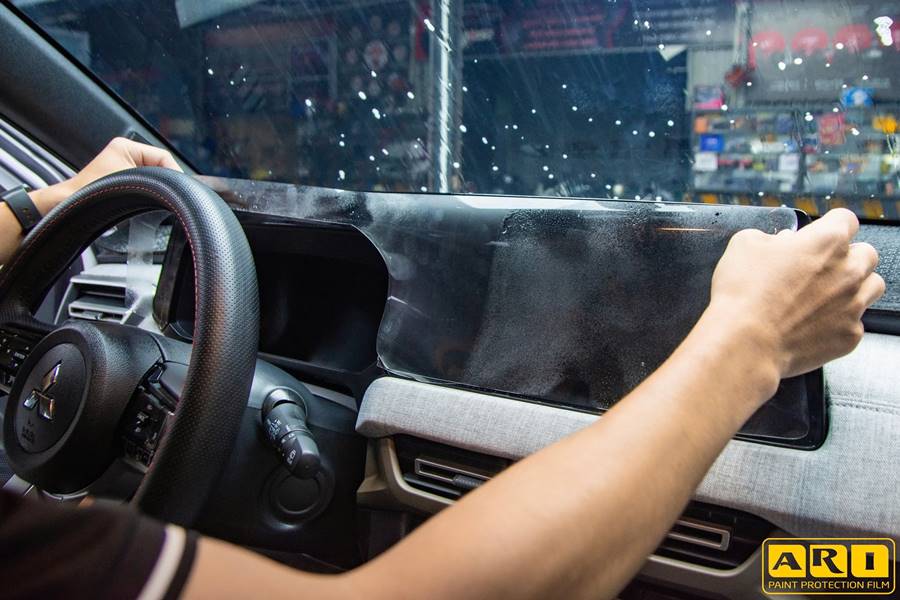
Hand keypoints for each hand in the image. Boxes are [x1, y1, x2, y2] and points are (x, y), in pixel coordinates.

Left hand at [30, 137, 180, 213]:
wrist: (67, 206)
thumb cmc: (89, 195)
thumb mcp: (129, 183)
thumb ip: (155, 180)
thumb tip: (175, 184)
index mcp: (125, 146)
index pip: (163, 156)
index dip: (175, 173)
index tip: (181, 189)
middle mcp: (124, 152)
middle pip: (161, 166)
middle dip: (167, 181)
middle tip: (173, 197)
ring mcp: (123, 165)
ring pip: (155, 176)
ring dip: (159, 188)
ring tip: (162, 199)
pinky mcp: (122, 179)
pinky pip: (147, 183)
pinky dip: (151, 191)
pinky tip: (151, 200)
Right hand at [709, 208, 883, 379]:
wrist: (746, 344)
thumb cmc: (743, 293)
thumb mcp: (744, 245)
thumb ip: (771, 237)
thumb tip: (783, 243)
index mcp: (828, 241)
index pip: (846, 220)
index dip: (829, 225)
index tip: (817, 235)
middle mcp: (850, 270)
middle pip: (867, 253)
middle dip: (847, 257)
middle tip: (820, 268)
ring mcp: (854, 305)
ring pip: (872, 287)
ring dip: (854, 286)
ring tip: (824, 295)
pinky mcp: (849, 336)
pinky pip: (854, 323)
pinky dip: (837, 321)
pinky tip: (811, 324)